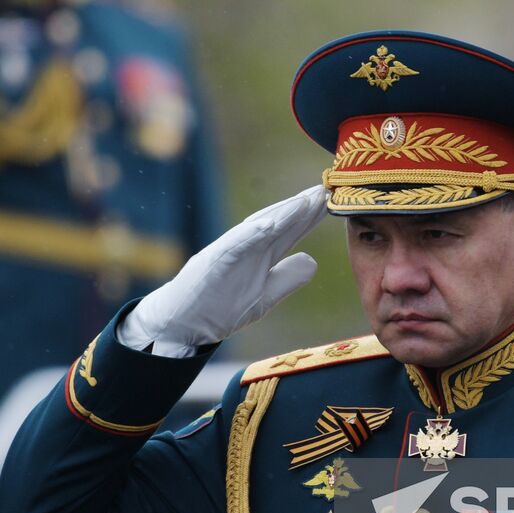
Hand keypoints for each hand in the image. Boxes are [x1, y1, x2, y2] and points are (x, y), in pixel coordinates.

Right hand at [119, 186, 328, 357]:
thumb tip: (312, 260)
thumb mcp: (263, 297)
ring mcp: (228, 252)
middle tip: (325, 189)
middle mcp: (246, 247)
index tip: (331, 201)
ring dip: (281, 214)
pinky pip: (234, 246)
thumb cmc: (219, 308)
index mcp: (259, 255)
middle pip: (278, 223)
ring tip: (304, 200)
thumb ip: (286, 279)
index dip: (309, 217)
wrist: (181, 323)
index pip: (289, 232)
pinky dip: (250, 234)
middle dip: (302, 207)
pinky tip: (269, 224)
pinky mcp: (213, 262)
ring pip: (258, 228)